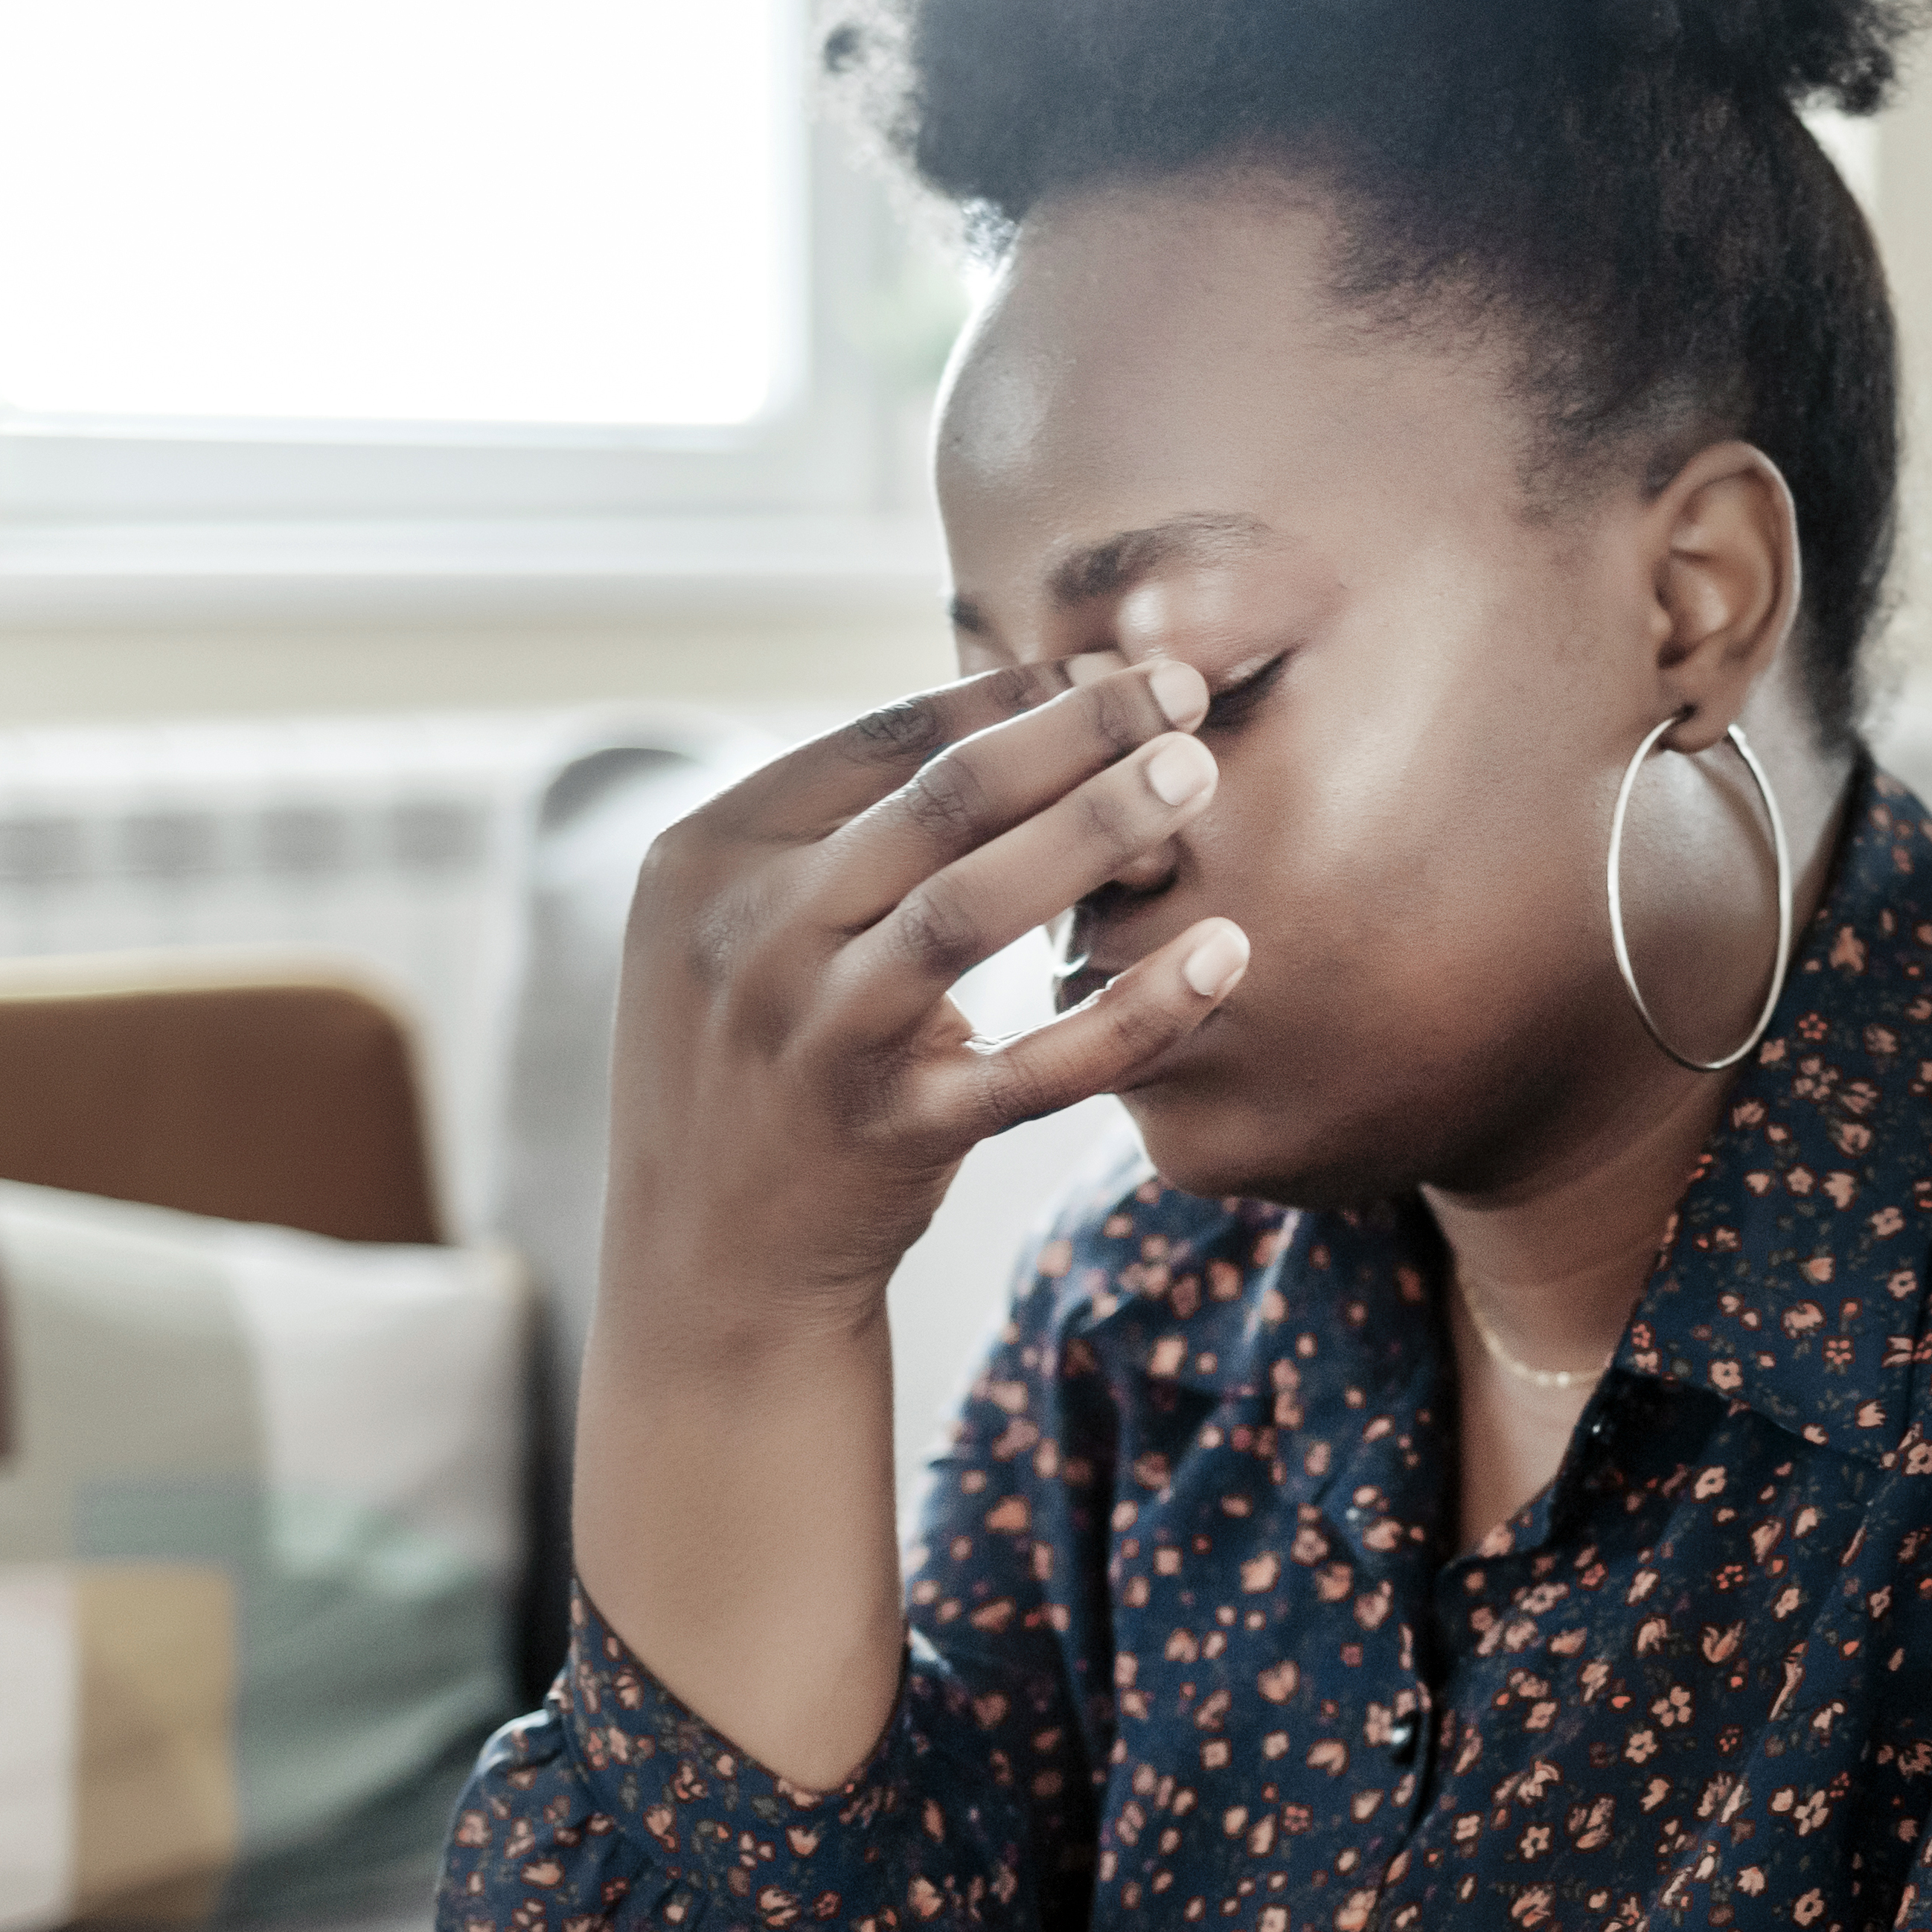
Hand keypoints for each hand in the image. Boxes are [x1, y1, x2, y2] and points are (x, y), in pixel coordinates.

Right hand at [603, 655, 1243, 1353]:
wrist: (710, 1264)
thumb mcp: (747, 926)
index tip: (1114, 666)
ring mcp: (817, 1038)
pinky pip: (1037, 1066)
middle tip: (1182, 690)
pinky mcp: (892, 1135)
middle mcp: (747, 935)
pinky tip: (1223, 955)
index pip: (883, 739)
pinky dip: (1137, 1009)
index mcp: (709, 854)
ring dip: (1097, 830)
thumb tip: (1022, 709)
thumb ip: (847, 830)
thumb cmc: (764, 1064)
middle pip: (937, 802)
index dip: (1012, 694)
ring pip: (972, 909)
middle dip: (1071, 734)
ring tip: (1196, 773)